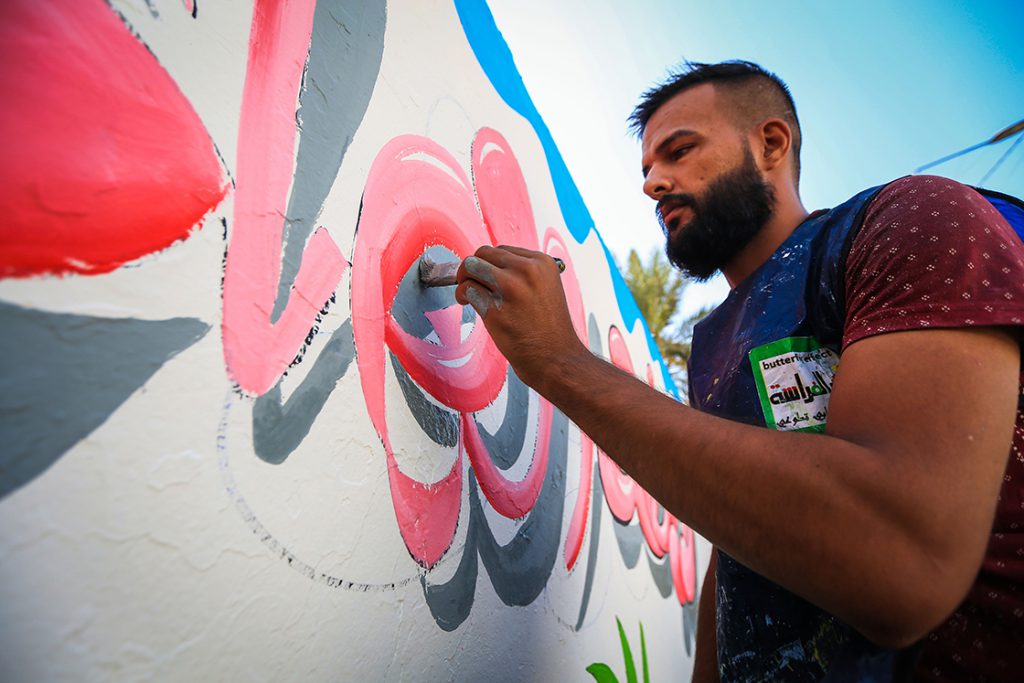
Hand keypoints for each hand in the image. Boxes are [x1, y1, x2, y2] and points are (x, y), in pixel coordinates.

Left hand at [454, 245, 587, 389]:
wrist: (556, 357)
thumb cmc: (549, 328)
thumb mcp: (546, 287)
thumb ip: (524, 273)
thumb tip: (494, 265)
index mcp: (541, 262)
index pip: (502, 250)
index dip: (490, 263)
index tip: (487, 276)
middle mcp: (527, 270)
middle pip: (483, 253)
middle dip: (473, 267)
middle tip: (471, 281)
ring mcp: (511, 288)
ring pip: (471, 266)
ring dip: (463, 278)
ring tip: (467, 292)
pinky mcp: (495, 308)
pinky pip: (467, 289)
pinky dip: (462, 295)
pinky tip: (467, 303)